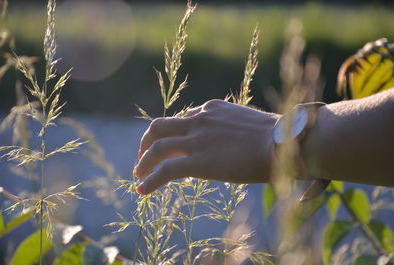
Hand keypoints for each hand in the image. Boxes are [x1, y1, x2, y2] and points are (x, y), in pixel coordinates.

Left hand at [134, 99, 279, 194]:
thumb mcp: (249, 123)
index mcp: (212, 108)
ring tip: (138, 175)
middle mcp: (200, 119)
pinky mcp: (199, 161)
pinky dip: (150, 180)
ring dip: (143, 162)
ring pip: (157, 148)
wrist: (285, 142)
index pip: (182, 119)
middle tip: (143, 158)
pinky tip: (142, 190)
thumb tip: (229, 142)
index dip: (171, 134)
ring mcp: (197, 139)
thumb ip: (231, 128)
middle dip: (146, 143)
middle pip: (159, 126)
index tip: (169, 147)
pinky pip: (165, 171)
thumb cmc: (278, 136)